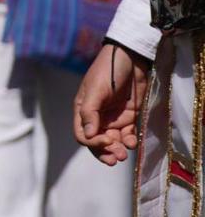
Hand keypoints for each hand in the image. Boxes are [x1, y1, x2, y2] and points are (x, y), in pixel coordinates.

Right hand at [74, 42, 151, 164]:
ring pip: (113, 141)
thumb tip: (88, 136)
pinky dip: (130, 141)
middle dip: (106, 152)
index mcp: (83, 110)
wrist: (131, 58)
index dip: (93, 142)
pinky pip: (128, 134)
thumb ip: (90, 112)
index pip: (83, 135)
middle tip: (116, 158)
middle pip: (97, 142)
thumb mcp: (95, 90)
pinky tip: (134, 142)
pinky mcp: (129, 117)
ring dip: (118, 149)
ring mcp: (113, 118)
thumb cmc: (108, 71)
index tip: (107, 141)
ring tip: (125, 154)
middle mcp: (97, 117)